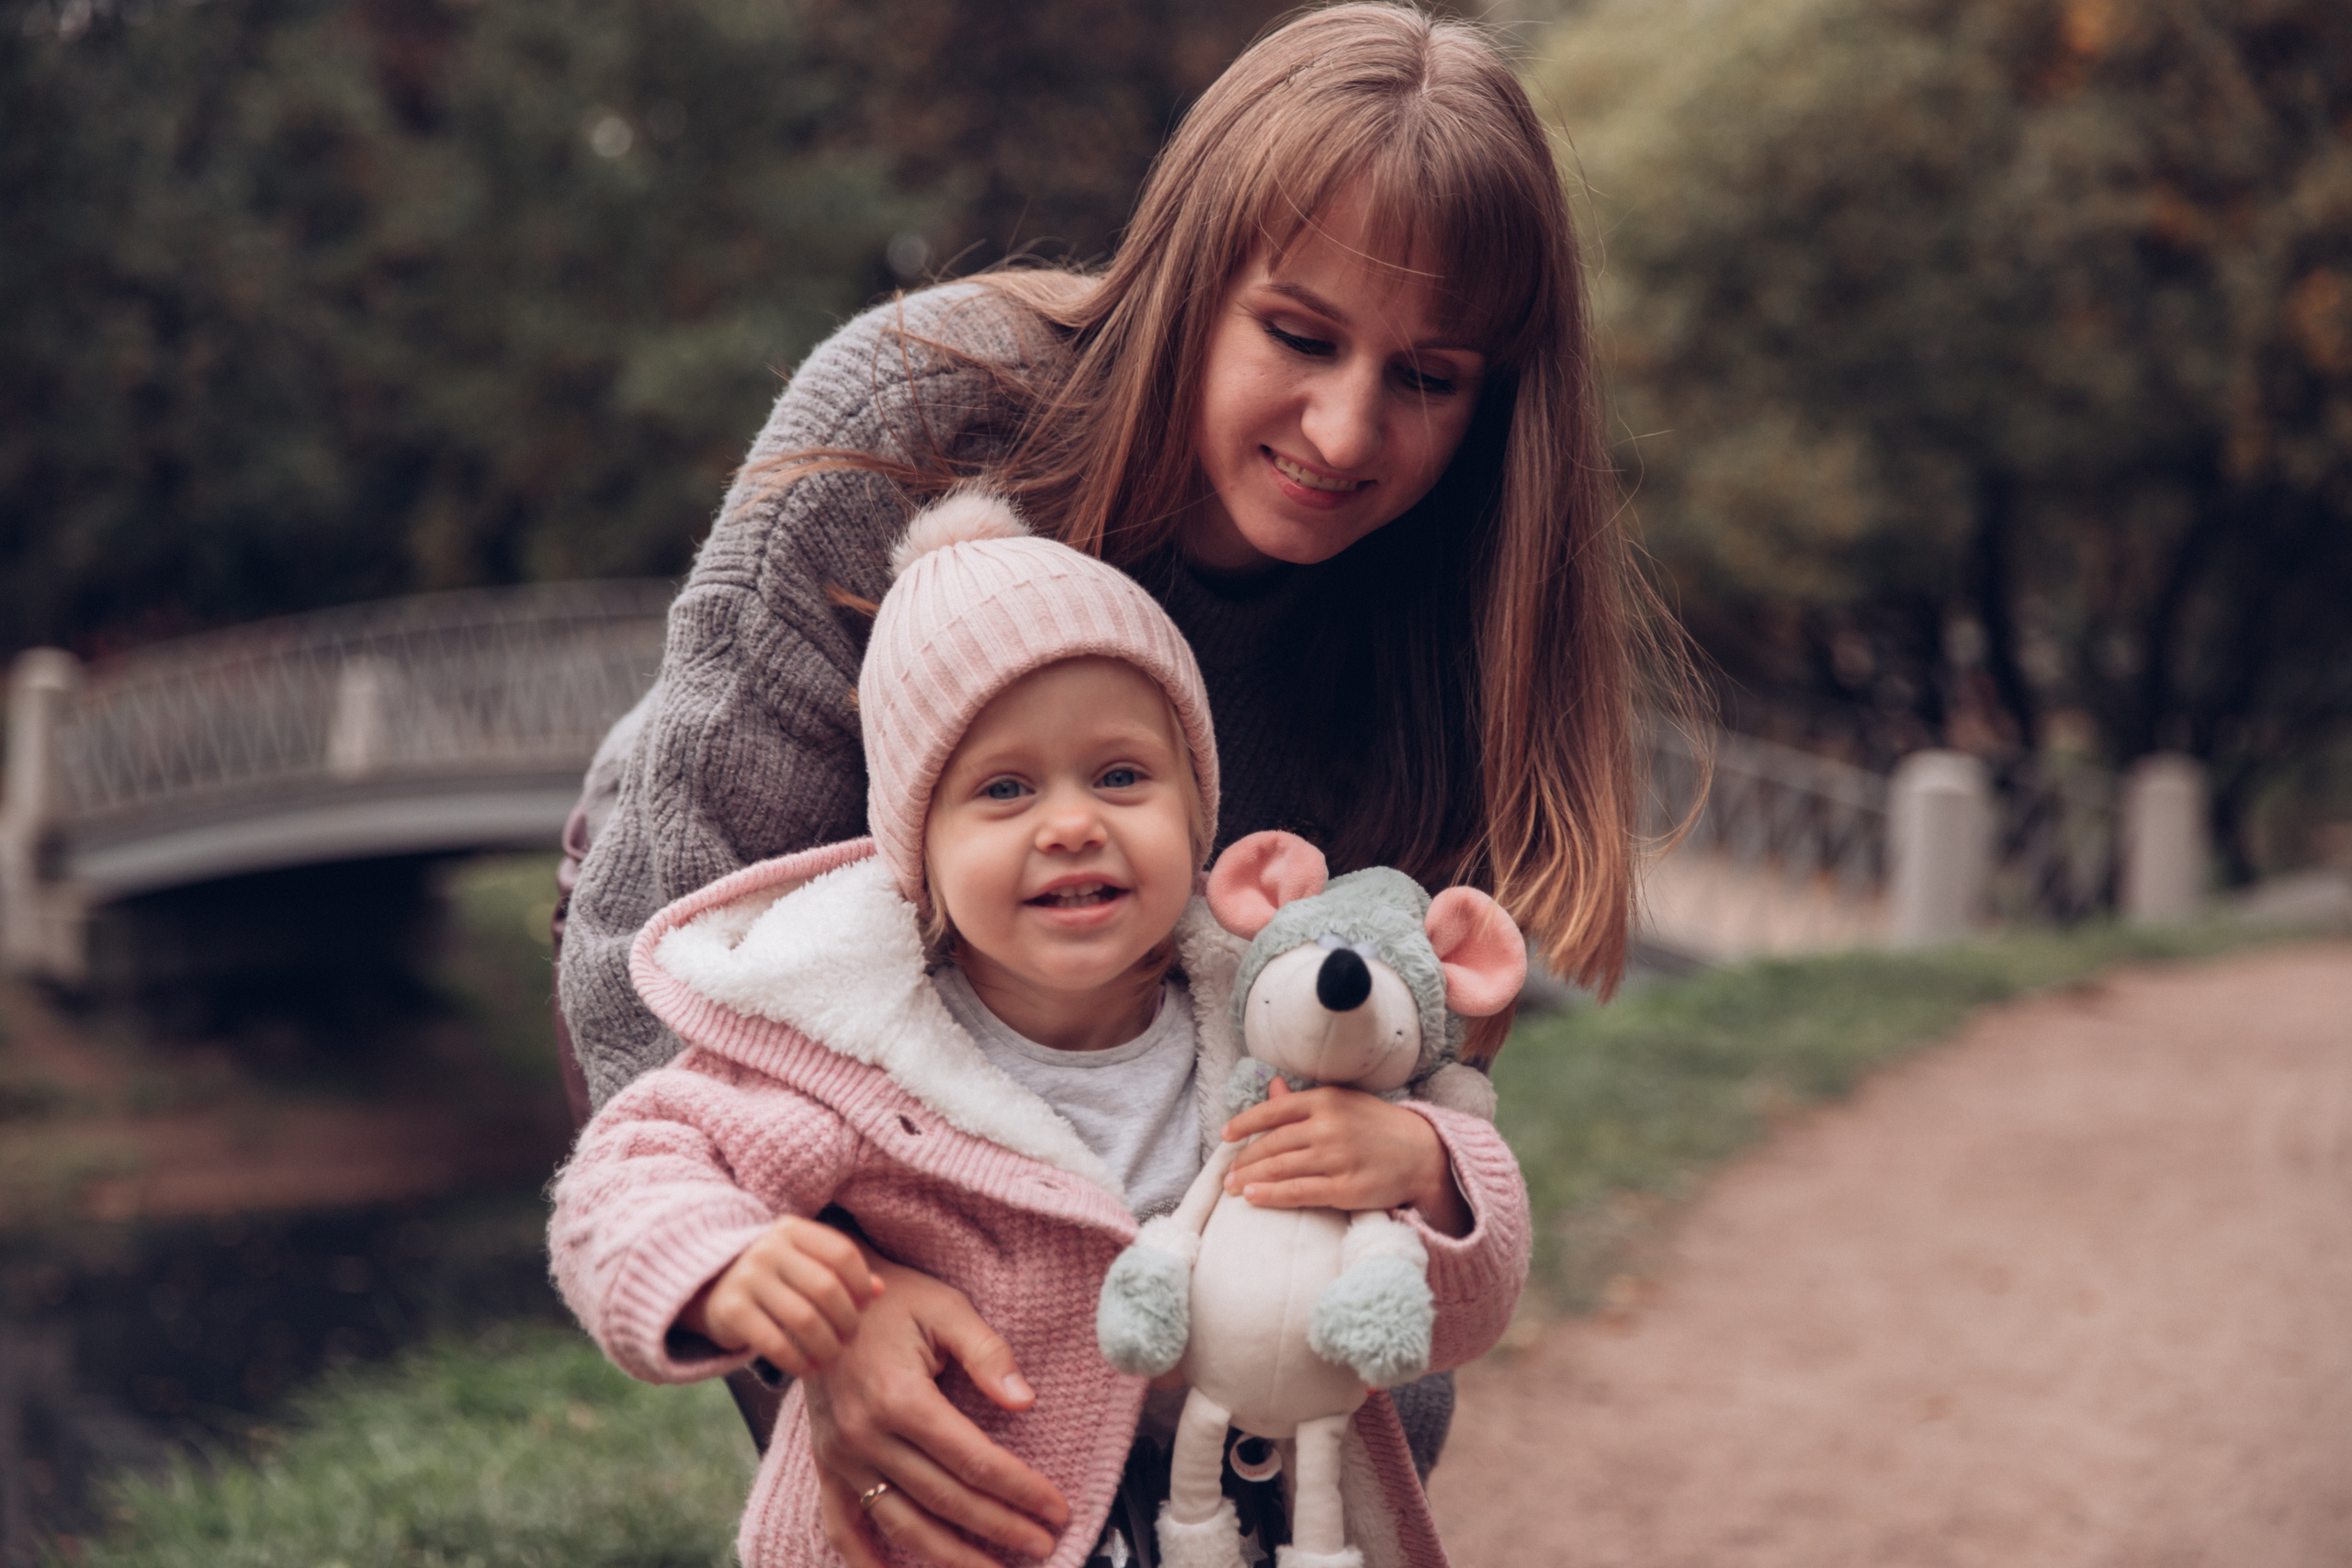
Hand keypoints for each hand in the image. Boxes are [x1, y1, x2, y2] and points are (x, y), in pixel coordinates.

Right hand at [678, 1214, 878, 1375]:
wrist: (708, 1287)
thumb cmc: (773, 1277)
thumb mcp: (803, 1263)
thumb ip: (840, 1272)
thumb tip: (879, 1290)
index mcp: (791, 1229)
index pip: (842, 1254)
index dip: (861, 1284)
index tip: (864, 1307)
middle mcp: (768, 1248)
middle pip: (827, 1289)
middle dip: (847, 1321)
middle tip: (849, 1338)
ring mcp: (747, 1278)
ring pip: (804, 1320)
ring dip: (826, 1346)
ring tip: (831, 1357)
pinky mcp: (731, 1311)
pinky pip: (776, 1343)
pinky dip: (798, 1362)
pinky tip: (807, 1369)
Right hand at [806, 1251, 1071, 1567]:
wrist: (816, 1297)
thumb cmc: (890, 1298)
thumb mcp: (945, 1307)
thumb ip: (987, 1353)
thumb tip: (1025, 1401)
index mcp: (900, 1398)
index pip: (974, 1461)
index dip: (1021, 1490)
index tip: (1056, 1509)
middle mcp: (866, 1436)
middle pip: (946, 1500)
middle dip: (1001, 1527)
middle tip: (1044, 1545)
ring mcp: (842, 1456)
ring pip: (902, 1524)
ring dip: (951, 1557)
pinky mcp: (825, 1464)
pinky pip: (842, 1525)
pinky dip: (865, 1560)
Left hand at [1223, 1080, 1471, 1237]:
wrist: (1424, 1154)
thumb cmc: (1379, 1126)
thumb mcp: (1344, 1102)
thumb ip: (1304, 1100)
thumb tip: (1271, 1087)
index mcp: (1326, 1100)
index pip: (1274, 1110)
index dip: (1244, 1123)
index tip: (1225, 1135)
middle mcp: (1329, 1126)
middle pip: (1272, 1143)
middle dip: (1244, 1159)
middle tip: (1227, 1172)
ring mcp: (1336, 1158)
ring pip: (1280, 1168)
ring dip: (1250, 1179)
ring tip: (1233, 1186)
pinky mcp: (1345, 1188)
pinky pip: (1298, 1192)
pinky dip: (1271, 1195)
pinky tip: (1253, 1198)